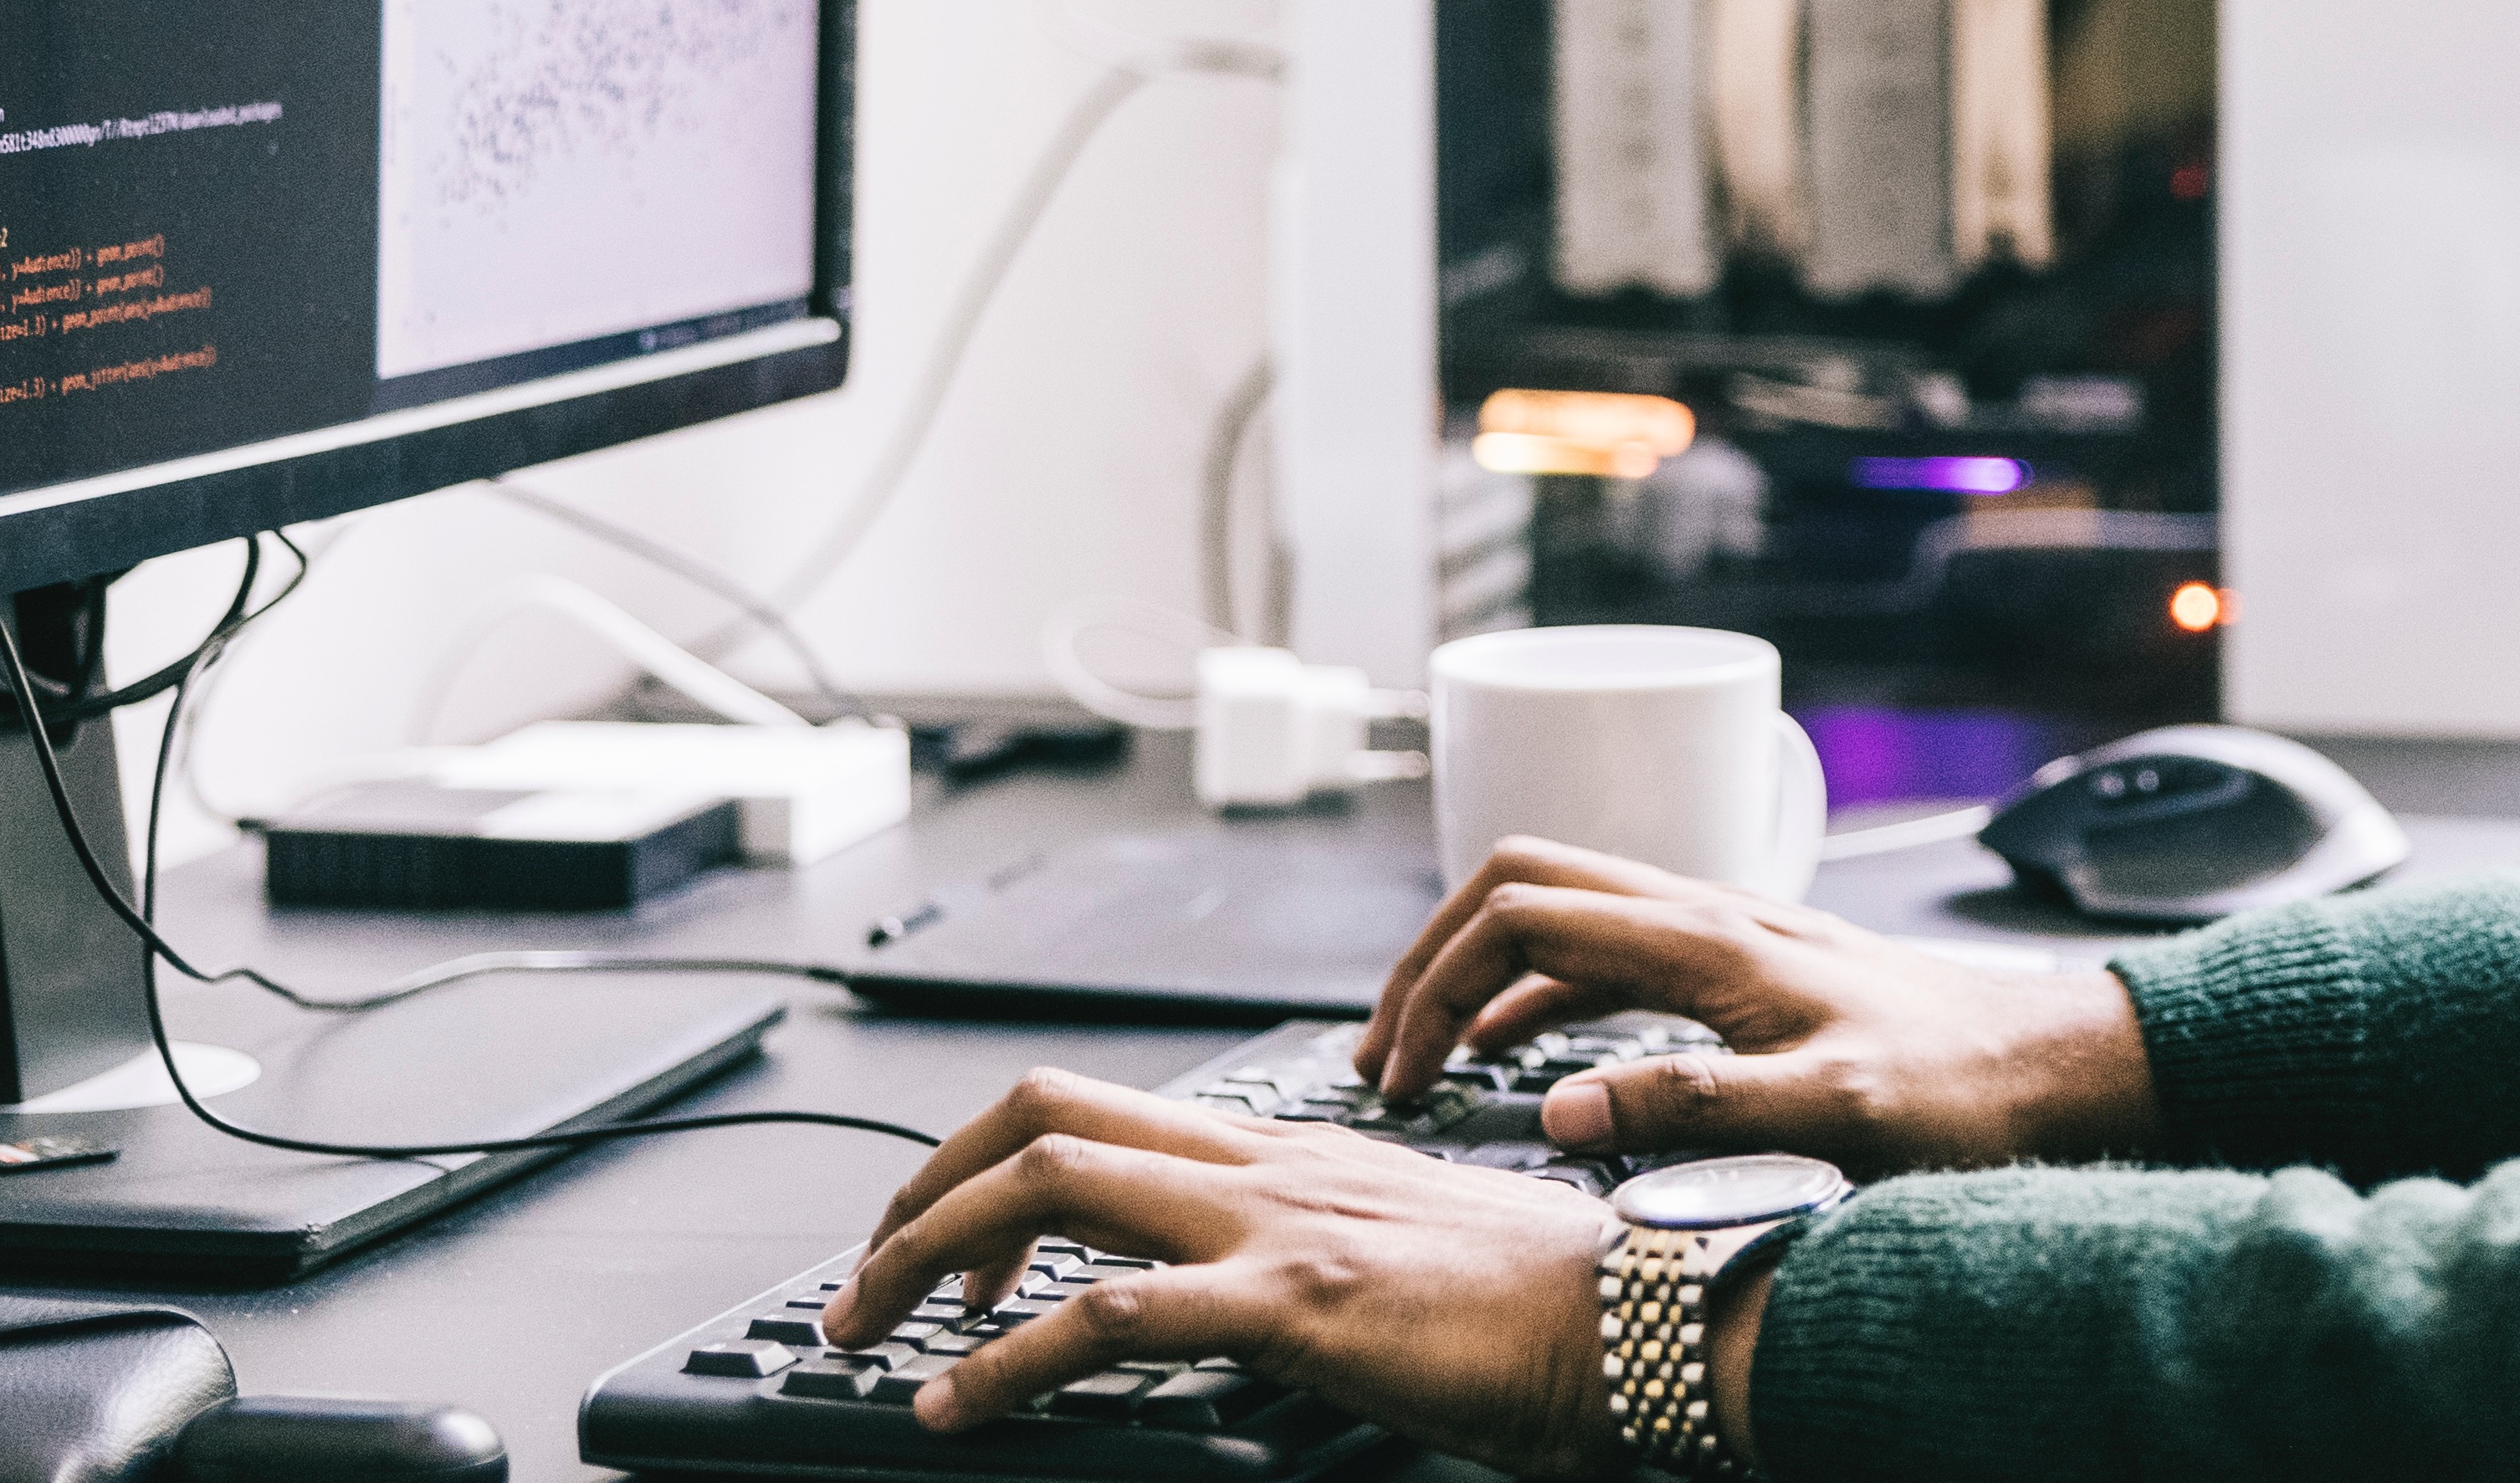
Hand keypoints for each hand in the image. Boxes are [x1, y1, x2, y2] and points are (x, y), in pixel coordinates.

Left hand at [833, 1067, 1630, 1477]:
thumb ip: (1327, 1261)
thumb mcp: (1412, 1262)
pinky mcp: (1297, 1299)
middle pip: (1039, 1115)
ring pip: (1049, 1184)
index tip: (948, 1252)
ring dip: (926, 1256)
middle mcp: (1268, 1165)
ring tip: (869, 1335)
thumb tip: (1267, 1304)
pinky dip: (1004, 1359)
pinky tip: (958, 1404)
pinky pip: (1108, 1313)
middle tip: (865, 1284)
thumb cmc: (1558, 1310)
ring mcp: (1277, 1224)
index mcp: (1292, 1155)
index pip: (1098, 1114)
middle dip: (920, 1193)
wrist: (1653, 1320)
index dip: (987, 1165)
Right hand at [1358, 836, 2158, 1170]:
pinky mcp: (1746, 969)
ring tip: (1422, 1059)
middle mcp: (1709, 917)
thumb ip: (1691, 1106)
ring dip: (1478, 975)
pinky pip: (1610, 956)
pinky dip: (1539, 994)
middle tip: (1379, 1053)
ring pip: (1562, 916)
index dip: (1436, 984)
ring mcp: (1727, 936)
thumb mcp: (1829, 1116)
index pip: (1521, 914)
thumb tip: (1555, 1105)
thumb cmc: (1968, 1094)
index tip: (1399, 1072)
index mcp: (1710, 939)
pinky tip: (1523, 1052)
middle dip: (1430, 959)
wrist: (2063, 1068)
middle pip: (1521, 887)